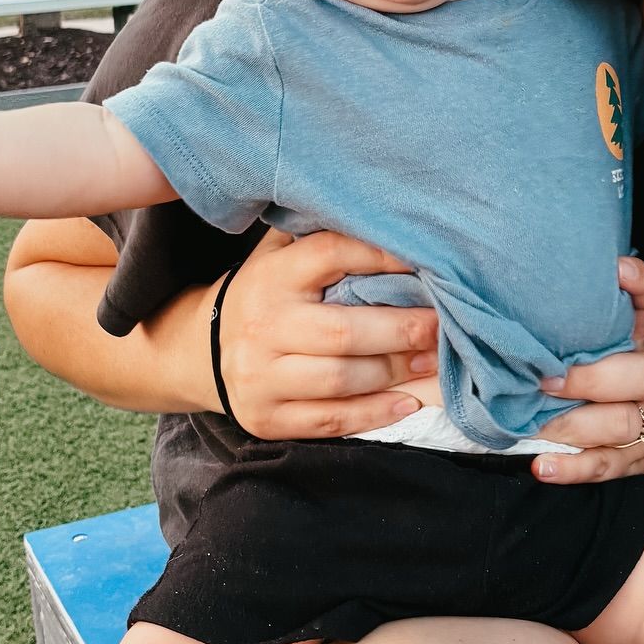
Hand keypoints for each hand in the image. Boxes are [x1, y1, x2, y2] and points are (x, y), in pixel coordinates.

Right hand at [218, 229, 439, 438]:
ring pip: (341, 379)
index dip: (380, 255)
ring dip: (396, 373)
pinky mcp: (265, 417)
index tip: (425, 260)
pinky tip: (407, 401)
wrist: (202, 349)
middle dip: (402, 331)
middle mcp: (262, 327)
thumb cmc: (266, 294)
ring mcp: (259, 376)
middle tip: (441, 328)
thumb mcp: (279, 255)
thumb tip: (391, 224)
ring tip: (432, 363)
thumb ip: (320, 239)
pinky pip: (330, 420)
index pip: (329, 254)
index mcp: (270, 276)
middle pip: (343, 332)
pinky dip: (374, 413)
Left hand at [532, 256, 643, 483]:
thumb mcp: (560, 346)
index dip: (641, 284)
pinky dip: (573, 468)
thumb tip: (448, 308)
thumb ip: (524, 325)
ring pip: (626, 421)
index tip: (616, 270)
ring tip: (534, 425)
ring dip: (575, 424)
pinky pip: (606, 465)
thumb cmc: (572, 380)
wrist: (625, 442)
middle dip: (593, 377)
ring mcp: (641, 419)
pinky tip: (541, 466)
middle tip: (545, 382)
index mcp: (627, 338)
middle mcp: (640, 374)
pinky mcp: (627, 460)